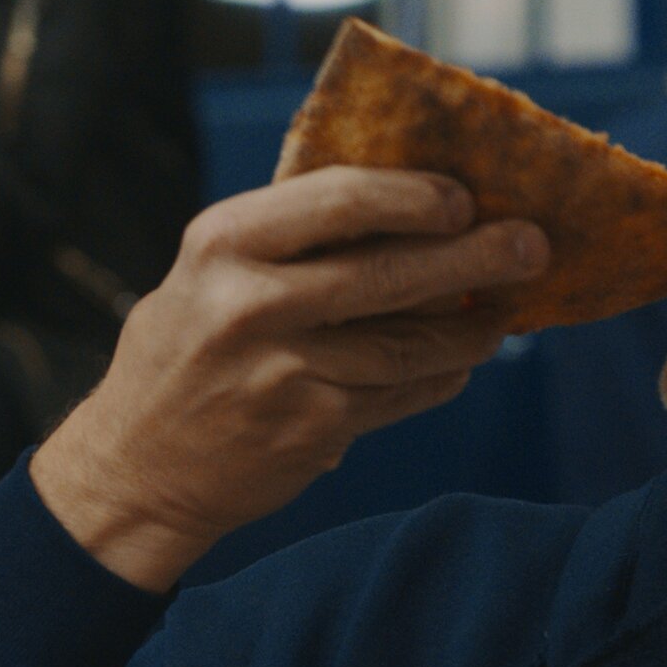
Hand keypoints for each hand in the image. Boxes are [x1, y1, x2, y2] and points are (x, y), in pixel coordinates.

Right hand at [30, 168, 547, 590]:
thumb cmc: (180, 357)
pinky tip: (457, 365)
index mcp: (224, 244)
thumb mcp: (204, 275)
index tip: (463, 199)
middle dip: (476, 257)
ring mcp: (287, 371)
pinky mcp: (315, 428)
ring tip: (501, 316)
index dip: (416, 195)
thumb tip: (401, 201)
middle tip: (532, 245)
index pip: (343, 198)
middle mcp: (253, 303)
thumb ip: (284, 240)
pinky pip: (401, 394)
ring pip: (410, 342)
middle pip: (393, 271)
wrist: (134, 470)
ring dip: (469, 330)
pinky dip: (438, 377)